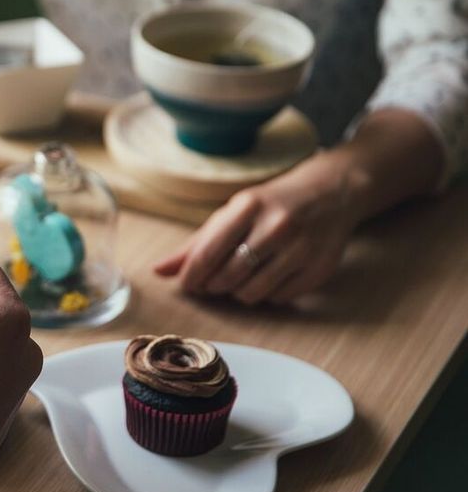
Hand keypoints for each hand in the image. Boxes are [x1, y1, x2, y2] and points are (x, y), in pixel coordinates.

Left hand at [154, 155, 361, 304]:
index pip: (207, 253)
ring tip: (241, 277)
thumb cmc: (270, 205)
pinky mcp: (319, 269)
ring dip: (238, 293)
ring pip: (252, 293)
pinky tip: (269, 276)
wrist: (332, 193)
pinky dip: (266, 294)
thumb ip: (195, 244)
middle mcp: (277, 226)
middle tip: (214, 280)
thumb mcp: (232, 213)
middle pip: (227, 277)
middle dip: (213, 285)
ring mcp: (302, 249)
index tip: (186, 284)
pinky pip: (278, 298)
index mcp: (249, 206)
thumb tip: (158, 271)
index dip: (191, 276)